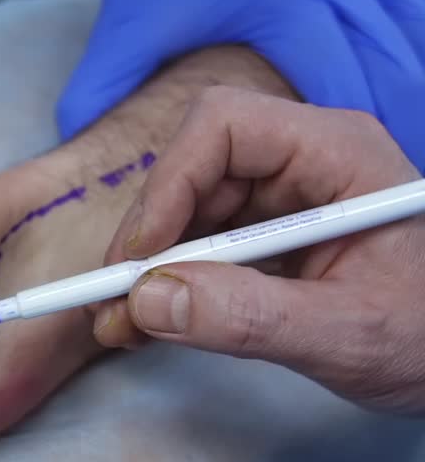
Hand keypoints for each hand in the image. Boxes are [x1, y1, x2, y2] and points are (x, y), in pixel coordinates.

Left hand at [57, 0, 424, 169]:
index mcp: (279, 1)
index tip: (368, 184)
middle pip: (392, 58)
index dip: (355, 130)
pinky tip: (414, 81)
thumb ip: (99, 96)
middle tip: (404, 182)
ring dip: (415, 85)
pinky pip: (414, 1)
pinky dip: (418, 41)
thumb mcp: (123, 38)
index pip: (336, 74)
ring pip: (413, 30)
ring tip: (412, 149)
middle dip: (404, 117)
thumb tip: (81, 157)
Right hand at [93, 88, 424, 414]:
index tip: (140, 255)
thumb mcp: (350, 335)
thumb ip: (251, 318)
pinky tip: (151, 321)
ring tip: (124, 323)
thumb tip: (148, 301)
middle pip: (194, 169)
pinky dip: (169, 283)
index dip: (169, 182)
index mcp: (337, 152)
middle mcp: (304, 162)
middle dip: (148, 236)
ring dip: (149, 266)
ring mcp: (283, 200)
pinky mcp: (269, 239)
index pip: (225, 126)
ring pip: (188, 210)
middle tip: (113, 302)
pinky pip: (200, 246)